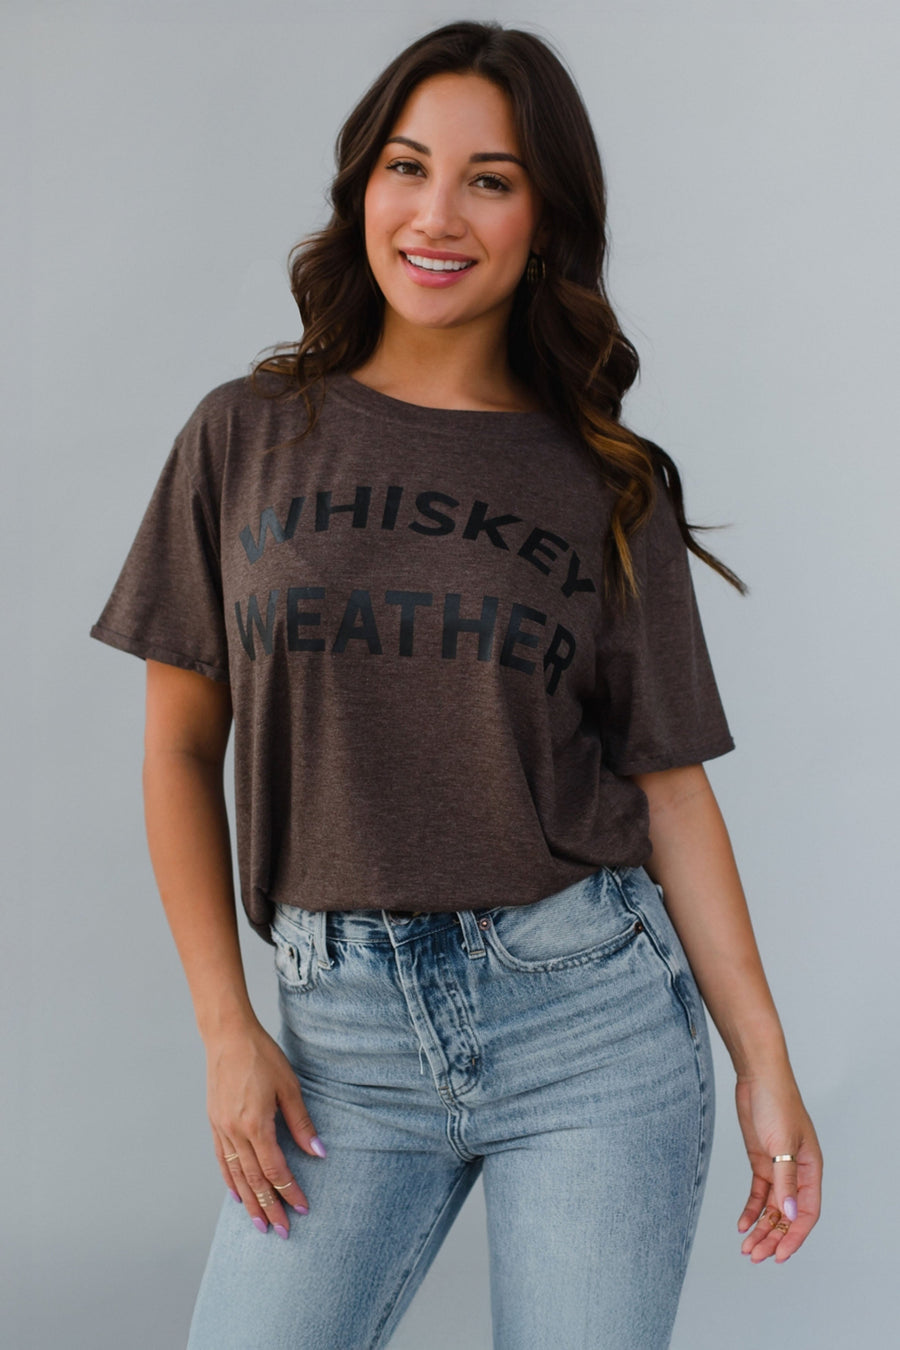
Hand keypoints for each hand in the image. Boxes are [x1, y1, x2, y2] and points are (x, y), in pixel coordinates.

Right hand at [205, 1017, 325, 1237]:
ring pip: (237, 1175)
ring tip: (259, 1224)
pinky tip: (237, 1195)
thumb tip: (319, 1152)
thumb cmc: (262, 1056)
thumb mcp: (289, 1086)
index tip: (302, 1209)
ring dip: (249, 1202)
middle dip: (269, 1208)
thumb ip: (302, 1122)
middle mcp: (235, 1132)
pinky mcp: (214, 1123)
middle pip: (255, 1180)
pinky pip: (223, 1160)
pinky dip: (230, 1181)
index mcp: (256, 1124)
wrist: (227, 1036)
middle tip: (281, 1232)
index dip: (290, 1191)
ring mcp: (222, 1129)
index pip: (276, 1169)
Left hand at [734, 1069, 821, 1262]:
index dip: (794, 1237)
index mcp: (811, 1169)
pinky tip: (742, 1224)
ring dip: (761, 1228)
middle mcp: (796, 1172)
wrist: (758, 1077)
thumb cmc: (777, 1103)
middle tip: (755, 1256)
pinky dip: (751, 1210)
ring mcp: (777, 1167)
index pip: (806, 1213)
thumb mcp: (781, 1144)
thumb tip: (789, 1217)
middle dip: (773, 1237)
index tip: (779, 1255)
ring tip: (747, 1248)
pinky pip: (758, 1194)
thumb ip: (785, 1181)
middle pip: (787, 1215)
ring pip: (772, 1208)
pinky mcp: (761, 1161)